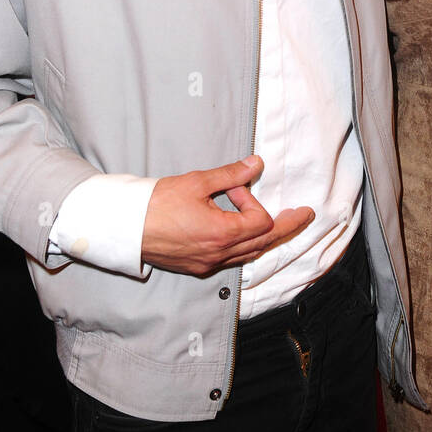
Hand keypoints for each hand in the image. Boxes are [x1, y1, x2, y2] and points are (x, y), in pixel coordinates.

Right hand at [141, 155, 313, 276]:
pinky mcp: (197, 267)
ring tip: (280, 224)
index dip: (254, 201)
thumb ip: (230, 175)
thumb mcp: (197, 182)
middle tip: (305, 215)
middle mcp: (219, 254)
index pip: (261, 221)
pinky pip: (232, 259)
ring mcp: (208, 264)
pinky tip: (244, 235)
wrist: (125, 227)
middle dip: (286, 226)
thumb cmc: (157, 203)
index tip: (236, 187)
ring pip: (249, 254)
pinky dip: (244, 246)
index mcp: (223, 233)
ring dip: (265, 237)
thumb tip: (256, 164)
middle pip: (265, 242)